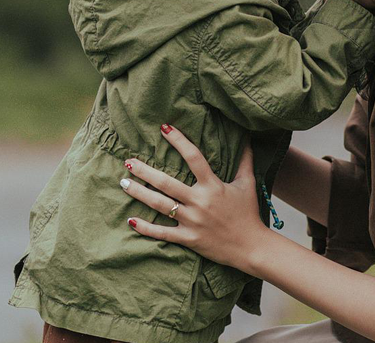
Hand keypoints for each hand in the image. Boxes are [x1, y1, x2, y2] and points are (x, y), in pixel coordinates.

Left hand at [120, 125, 269, 270]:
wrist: (251, 247)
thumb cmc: (248, 212)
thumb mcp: (248, 183)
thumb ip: (245, 160)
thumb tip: (248, 138)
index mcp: (213, 185)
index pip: (194, 157)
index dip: (179, 141)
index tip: (164, 128)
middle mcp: (200, 201)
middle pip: (167, 183)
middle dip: (145, 171)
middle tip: (128, 161)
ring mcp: (192, 221)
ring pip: (160, 205)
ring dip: (139, 193)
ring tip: (123, 183)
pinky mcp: (188, 238)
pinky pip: (163, 233)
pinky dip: (146, 228)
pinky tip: (130, 220)